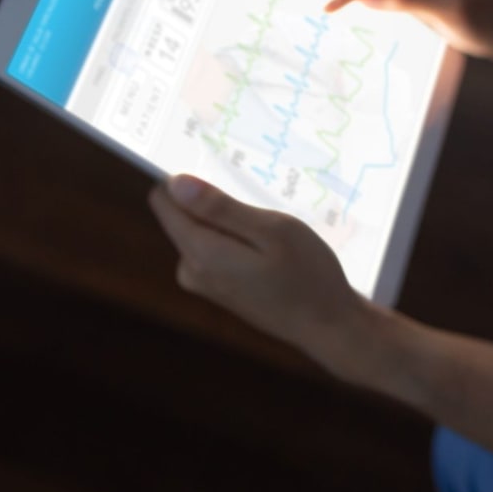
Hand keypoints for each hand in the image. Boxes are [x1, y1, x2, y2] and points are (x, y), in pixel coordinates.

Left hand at [147, 174, 383, 380]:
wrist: (328, 326)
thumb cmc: (309, 275)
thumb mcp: (273, 231)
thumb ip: (221, 208)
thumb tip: (175, 184)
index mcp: (201, 253)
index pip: (163, 201)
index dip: (185, 177)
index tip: (217, 165)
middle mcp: (191, 269)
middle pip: (182, 214)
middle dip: (213, 198)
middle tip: (257, 196)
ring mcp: (204, 281)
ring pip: (200, 229)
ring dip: (229, 217)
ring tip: (270, 222)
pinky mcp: (218, 287)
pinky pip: (214, 246)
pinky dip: (236, 236)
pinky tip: (269, 244)